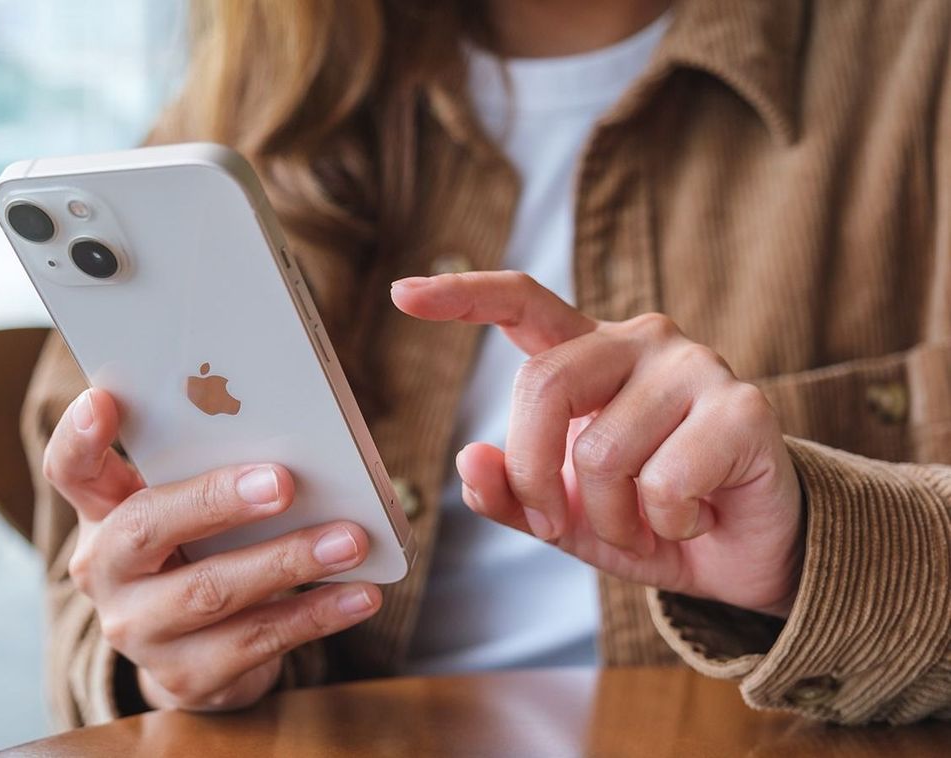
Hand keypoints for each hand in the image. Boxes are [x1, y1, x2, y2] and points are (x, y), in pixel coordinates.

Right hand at [43, 388, 381, 711]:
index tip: (102, 401)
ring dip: (288, 561)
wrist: (198, 654)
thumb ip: (209, 473)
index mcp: (102, 512)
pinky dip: (315, 614)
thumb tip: (294, 446)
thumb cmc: (201, 553)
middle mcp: (105, 571)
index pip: (70, 468)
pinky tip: (358, 594)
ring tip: (349, 539)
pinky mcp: (184, 677)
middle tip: (283, 481)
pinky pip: (256, 641)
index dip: (79, 436)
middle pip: (146, 526)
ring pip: (211, 591)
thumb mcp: (189, 510)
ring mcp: (138, 630)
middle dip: (216, 500)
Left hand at [391, 272, 803, 617]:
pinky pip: (665, 481)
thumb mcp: (563, 516)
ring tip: (646, 523)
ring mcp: (695, 366)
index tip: (402, 293)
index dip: (462, 296)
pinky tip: (695, 516)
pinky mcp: (743, 407)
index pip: (522, 304)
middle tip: (554, 525)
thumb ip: (510, 493)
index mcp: (588, 355)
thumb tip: (471, 460)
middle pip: (543, 386)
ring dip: (611, 518)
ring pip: (602, 450)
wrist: (744, 556)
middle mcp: (640, 342)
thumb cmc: (649, 520)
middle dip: (532, 474)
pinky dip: (666, 523)